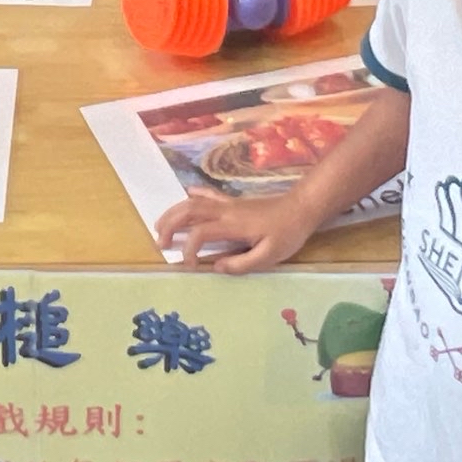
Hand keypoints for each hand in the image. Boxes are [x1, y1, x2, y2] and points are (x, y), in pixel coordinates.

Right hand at [154, 189, 316, 273]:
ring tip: (161, 226)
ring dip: (174, 212)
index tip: (190, 266)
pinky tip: (184, 197)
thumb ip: (242, 264)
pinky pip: (207, 195)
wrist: (301, 208)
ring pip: (193, 201)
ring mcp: (228, 203)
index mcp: (233, 225)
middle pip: (188, 210)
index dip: (189, 249)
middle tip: (160, 243)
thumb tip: (217, 267)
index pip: (200, 233)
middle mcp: (225, 210)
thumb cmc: (287, 233)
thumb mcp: (269, 256)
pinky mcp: (232, 202)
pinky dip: (191, 195)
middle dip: (170, 224)